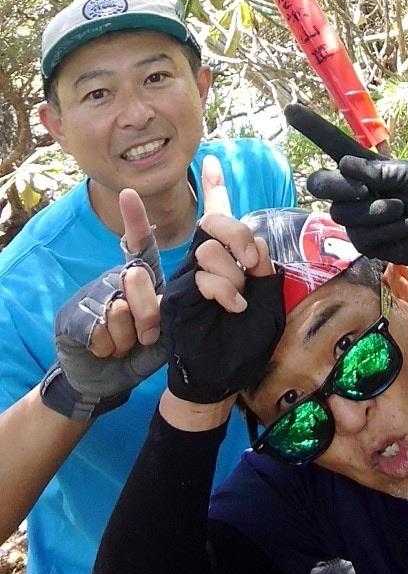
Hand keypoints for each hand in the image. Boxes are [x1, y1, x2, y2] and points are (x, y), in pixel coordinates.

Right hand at [43, 192, 165, 421]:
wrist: (105, 380)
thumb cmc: (142, 350)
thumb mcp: (166, 329)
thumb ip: (169, 306)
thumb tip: (152, 283)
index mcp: (142, 278)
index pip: (139, 245)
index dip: (134, 219)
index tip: (129, 192)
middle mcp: (116, 280)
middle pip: (139, 283)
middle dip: (149, 318)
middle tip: (145, 337)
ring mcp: (93, 296)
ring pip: (119, 311)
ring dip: (127, 340)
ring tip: (124, 346)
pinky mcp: (73, 317)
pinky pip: (100, 331)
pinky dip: (108, 349)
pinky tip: (105, 352)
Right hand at [160, 156, 284, 401]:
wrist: (223, 375)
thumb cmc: (246, 341)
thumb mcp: (268, 299)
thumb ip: (262, 268)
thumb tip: (252, 245)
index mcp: (228, 259)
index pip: (220, 218)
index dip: (216, 190)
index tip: (214, 162)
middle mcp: (205, 262)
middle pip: (216, 222)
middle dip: (238, 236)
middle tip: (252, 264)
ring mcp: (189, 277)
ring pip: (209, 248)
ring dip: (234, 274)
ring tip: (239, 300)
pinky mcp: (179, 296)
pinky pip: (203, 276)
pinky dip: (225, 290)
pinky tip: (232, 307)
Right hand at [285, 104, 407, 270]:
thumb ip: (379, 170)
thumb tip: (344, 165)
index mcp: (362, 166)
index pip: (330, 143)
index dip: (310, 126)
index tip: (290, 109)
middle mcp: (351, 189)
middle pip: (318, 183)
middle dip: (338, 186)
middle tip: (365, 189)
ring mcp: (353, 217)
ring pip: (343, 213)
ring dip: (378, 211)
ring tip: (401, 209)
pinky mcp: (362, 242)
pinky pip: (362, 236)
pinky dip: (390, 229)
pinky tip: (407, 226)